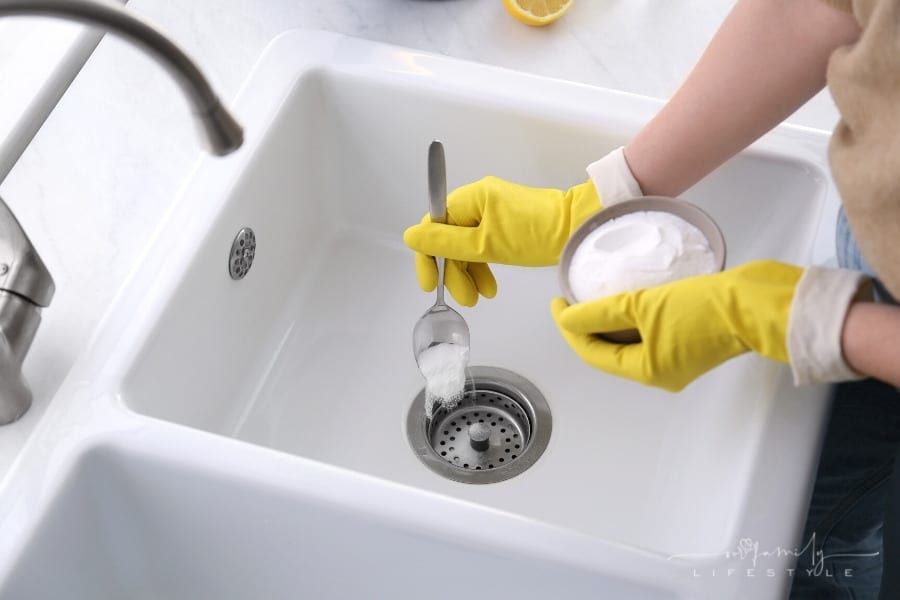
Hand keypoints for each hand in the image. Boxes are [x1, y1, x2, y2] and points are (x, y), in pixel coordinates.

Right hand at [403, 176, 600, 305]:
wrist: (577, 229)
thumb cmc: (535, 234)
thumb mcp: (485, 245)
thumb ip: (446, 243)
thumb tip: (410, 236)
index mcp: (470, 198)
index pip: (433, 226)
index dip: (428, 257)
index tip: (430, 284)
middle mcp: (477, 200)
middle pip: (450, 239)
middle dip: (454, 271)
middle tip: (465, 299)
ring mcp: (492, 212)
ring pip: (466, 246)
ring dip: (469, 273)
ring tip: (481, 297)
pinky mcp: (505, 224)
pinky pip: (483, 246)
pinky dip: (483, 266)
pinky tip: (489, 286)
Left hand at [550, 260, 802, 390]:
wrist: (757, 303)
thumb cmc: (706, 308)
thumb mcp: (644, 305)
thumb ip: (600, 312)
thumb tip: (568, 317)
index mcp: (648, 371)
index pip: (594, 354)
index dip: (570, 329)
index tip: (557, 303)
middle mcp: (661, 372)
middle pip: (610, 352)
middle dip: (587, 328)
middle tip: (570, 300)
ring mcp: (678, 360)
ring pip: (629, 344)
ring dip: (609, 323)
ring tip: (592, 297)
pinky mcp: (691, 343)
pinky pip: (649, 335)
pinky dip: (633, 321)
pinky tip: (626, 299)